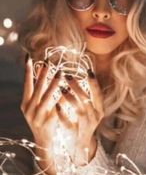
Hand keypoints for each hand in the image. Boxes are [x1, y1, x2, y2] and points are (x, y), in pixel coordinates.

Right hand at [21, 56, 61, 173]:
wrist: (43, 141)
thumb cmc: (41, 118)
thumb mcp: (37, 104)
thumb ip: (39, 89)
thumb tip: (43, 68)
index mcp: (25, 103)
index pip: (26, 84)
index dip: (27, 71)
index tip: (29, 58)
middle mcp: (29, 109)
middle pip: (37, 89)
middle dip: (43, 75)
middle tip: (48, 62)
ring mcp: (38, 116)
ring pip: (46, 97)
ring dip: (53, 84)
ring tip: (60, 73)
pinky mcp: (48, 122)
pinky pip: (56, 107)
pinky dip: (61, 98)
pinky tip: (67, 90)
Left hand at [56, 70, 104, 164]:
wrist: (81, 146)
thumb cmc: (84, 121)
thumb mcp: (90, 108)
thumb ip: (87, 94)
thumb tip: (85, 73)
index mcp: (99, 110)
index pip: (98, 94)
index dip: (94, 83)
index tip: (88, 71)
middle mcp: (94, 118)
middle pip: (87, 100)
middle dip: (78, 87)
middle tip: (68, 76)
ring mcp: (85, 126)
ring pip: (79, 111)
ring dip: (70, 98)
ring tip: (61, 88)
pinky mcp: (74, 134)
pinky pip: (68, 124)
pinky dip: (63, 115)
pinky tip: (57, 106)